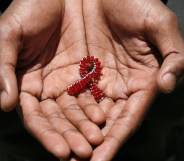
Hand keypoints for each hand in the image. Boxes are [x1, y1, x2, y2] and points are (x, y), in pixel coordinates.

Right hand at [0, 0, 104, 158]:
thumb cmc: (32, 7)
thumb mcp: (10, 33)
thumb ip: (3, 66)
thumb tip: (4, 103)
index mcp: (27, 83)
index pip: (37, 117)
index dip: (48, 135)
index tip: (62, 151)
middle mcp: (49, 87)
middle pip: (59, 119)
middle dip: (70, 136)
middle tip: (83, 153)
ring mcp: (69, 81)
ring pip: (76, 111)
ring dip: (85, 128)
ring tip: (95, 142)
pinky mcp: (86, 73)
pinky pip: (91, 95)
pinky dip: (96, 109)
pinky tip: (103, 120)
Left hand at [73, 0, 182, 159]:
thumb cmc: (135, 3)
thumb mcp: (160, 25)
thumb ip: (173, 55)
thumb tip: (169, 85)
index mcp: (140, 81)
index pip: (128, 117)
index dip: (116, 139)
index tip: (102, 160)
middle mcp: (118, 86)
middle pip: (105, 122)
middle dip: (92, 144)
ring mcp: (96, 80)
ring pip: (84, 113)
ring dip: (75, 133)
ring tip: (64, 155)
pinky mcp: (77, 72)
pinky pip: (69, 96)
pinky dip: (63, 113)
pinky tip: (55, 128)